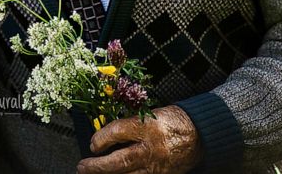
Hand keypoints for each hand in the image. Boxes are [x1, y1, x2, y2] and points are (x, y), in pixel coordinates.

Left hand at [77, 105, 200, 173]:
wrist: (198, 135)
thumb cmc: (172, 121)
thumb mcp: (150, 115)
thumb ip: (129, 125)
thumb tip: (105, 135)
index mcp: (148, 126)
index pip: (119, 132)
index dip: (101, 138)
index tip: (92, 144)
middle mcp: (151, 148)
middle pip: (120, 161)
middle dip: (97, 166)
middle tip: (82, 166)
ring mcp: (156, 165)